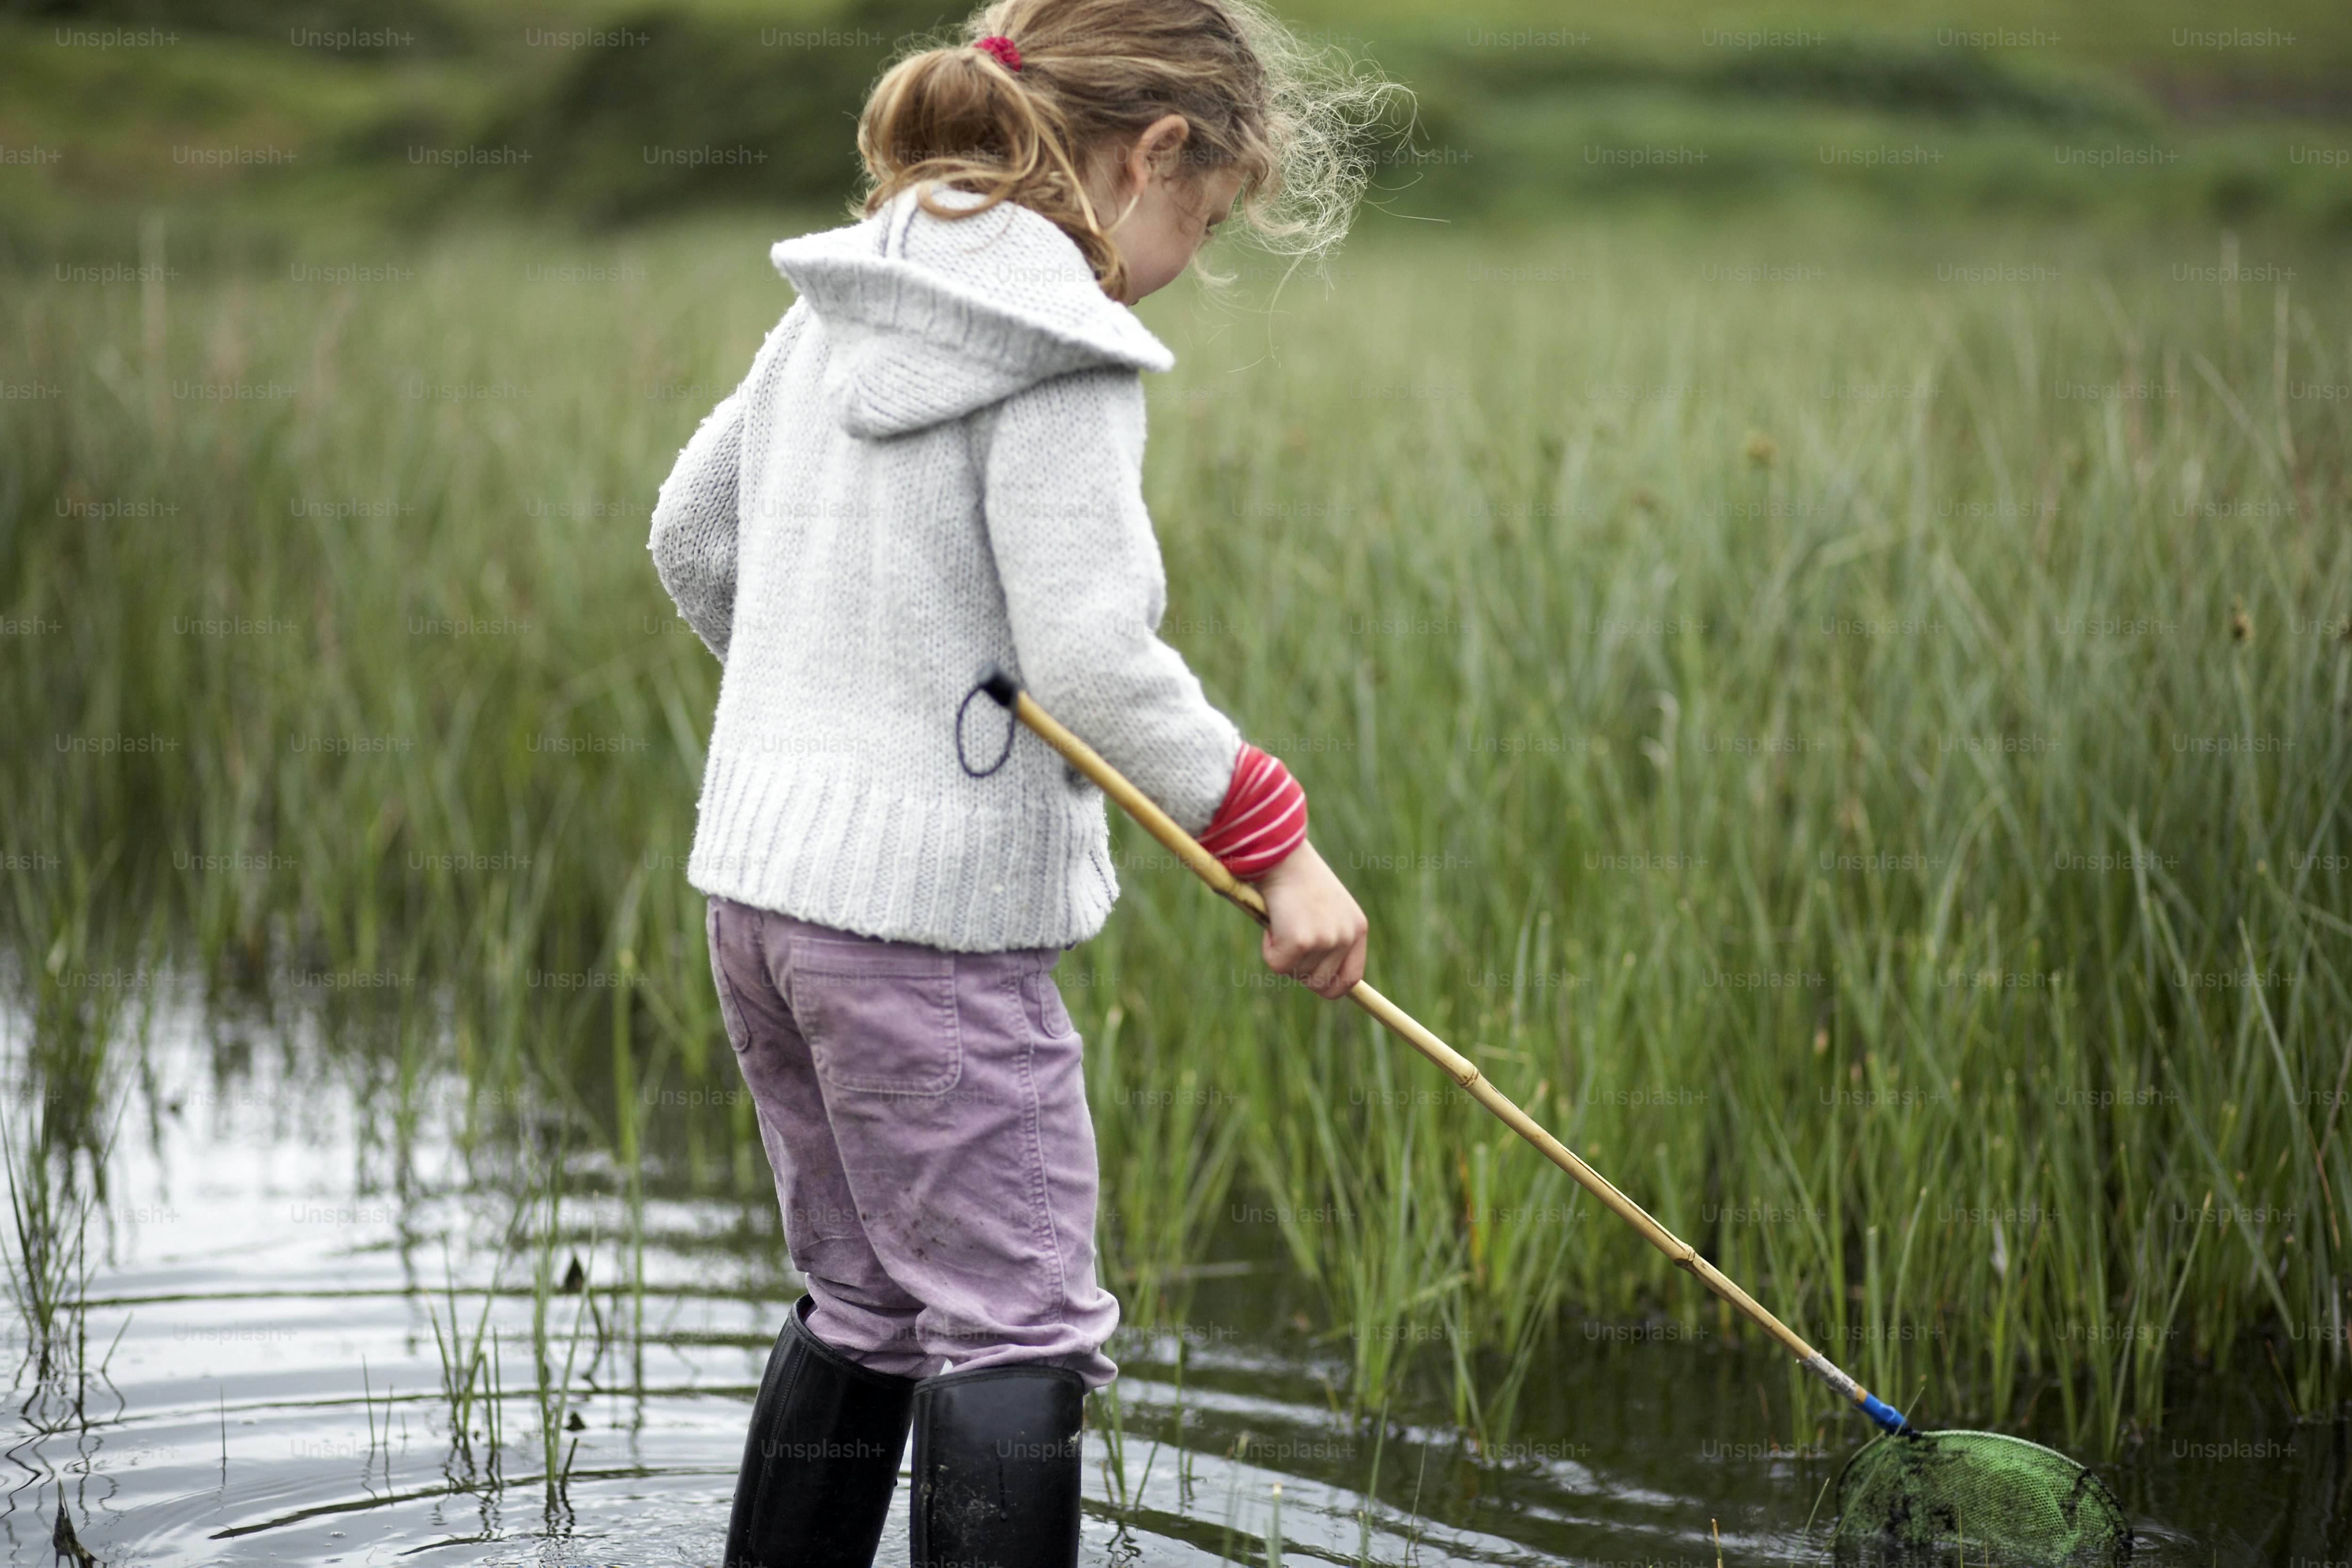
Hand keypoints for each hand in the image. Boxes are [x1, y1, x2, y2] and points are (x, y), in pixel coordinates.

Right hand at [1253, 840, 1368, 999]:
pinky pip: (1277, 964)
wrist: (1282, 853)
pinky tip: (1273, 920)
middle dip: (1299, 971)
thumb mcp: (1325, 908)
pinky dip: (1268, 948)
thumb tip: (1316, 978)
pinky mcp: (1302, 941)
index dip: (1329, 986)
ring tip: (1281, 921)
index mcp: (1357, 928)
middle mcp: (1346, 936)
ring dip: (1282, 954)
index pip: (1351, 979)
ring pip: (1296, 973)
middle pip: (1320, 983)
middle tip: (1287, 944)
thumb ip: (1328, 937)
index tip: (1311, 981)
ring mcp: (1326, 940)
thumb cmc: (1297, 878)